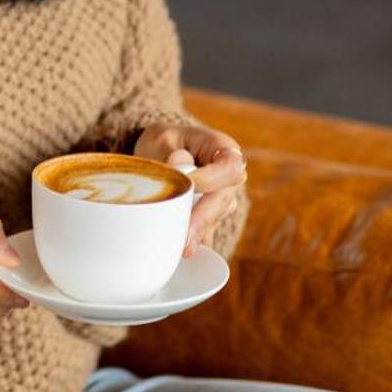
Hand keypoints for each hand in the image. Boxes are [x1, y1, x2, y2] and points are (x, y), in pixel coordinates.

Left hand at [135, 120, 246, 255]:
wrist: (163, 152)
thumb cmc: (164, 143)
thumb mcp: (161, 139)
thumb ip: (169, 151)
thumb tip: (179, 163)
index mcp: (223, 149)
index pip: (229, 166)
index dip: (212, 179)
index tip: (188, 185)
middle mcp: (229, 177)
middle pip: (224, 200)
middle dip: (203, 219)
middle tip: (184, 238)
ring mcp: (223, 199)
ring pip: (215, 218)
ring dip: (198, 233)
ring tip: (179, 249)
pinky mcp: (210, 218)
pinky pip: (207, 232)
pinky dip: (194, 241)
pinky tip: (181, 252)